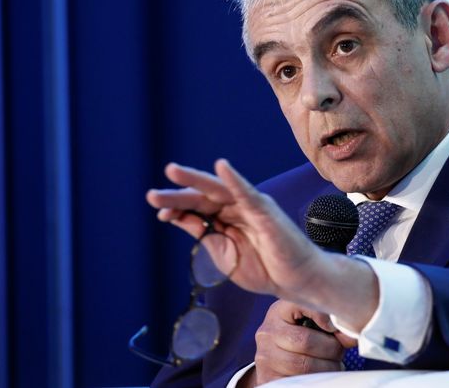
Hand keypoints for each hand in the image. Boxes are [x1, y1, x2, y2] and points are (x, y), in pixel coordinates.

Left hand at [146, 160, 378, 327]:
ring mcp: (250, 207)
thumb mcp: (223, 255)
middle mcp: (236, 208)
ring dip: (195, 181)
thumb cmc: (264, 269)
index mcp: (225, 220)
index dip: (178, 209)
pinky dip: (234, 179)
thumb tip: (176, 217)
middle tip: (152, 194)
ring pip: (219, 190)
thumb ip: (203, 235)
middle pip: (202, 197)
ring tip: (172, 172)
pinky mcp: (265, 210)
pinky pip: (247, 192)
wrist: (295, 281)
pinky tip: (221, 167)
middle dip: (178, 193)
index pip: (197, 209)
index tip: (161, 212)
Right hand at [242, 300, 355, 385]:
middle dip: (331, 350)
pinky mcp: (268, 377)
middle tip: (339, 352)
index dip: (323, 318)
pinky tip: (321, 375)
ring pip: (304, 366)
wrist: (278, 357)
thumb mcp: (310, 320)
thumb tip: (350, 335)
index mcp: (278, 311)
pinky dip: (315, 380)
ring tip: (333, 365)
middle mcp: (267, 332)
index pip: (302, 307)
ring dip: (327, 368)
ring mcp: (265, 357)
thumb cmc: (300, 334)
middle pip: (306, 342)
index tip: (334, 328)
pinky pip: (297, 382)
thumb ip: (329, 322)